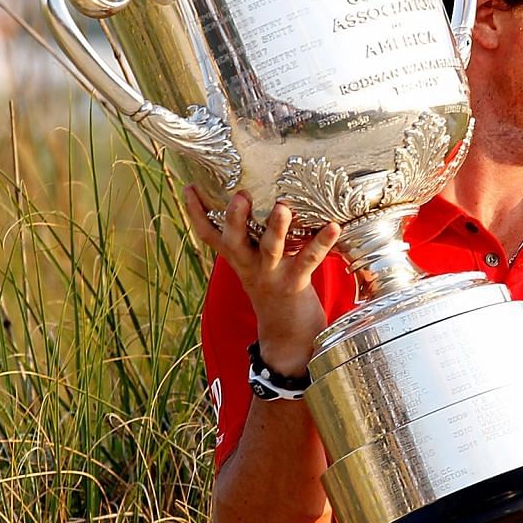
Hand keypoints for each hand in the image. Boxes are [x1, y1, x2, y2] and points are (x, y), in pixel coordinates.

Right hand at [184, 186, 339, 373]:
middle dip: (234, 218)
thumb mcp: (255, 262)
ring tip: (282, 207)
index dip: (195, 213)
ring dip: (276, 228)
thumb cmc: (274, 288)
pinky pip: (308, 260)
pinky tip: (334, 227)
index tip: (189, 187)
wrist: (288, 335)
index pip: (209, 235)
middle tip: (238, 196)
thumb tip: (262, 196)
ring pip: (270, 249)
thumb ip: (252, 237)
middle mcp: (249, 265)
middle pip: (234, 240)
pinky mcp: (295, 283)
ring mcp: (271, 275)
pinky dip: (322, 243)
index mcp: (237, 258)